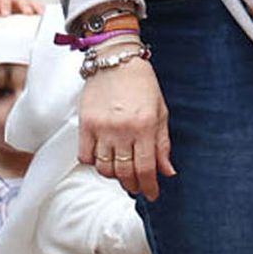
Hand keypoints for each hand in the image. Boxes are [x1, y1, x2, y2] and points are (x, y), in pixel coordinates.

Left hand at [0, 0, 41, 22]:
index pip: (3, 3)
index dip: (5, 8)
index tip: (5, 15)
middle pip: (22, 2)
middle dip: (25, 8)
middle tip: (28, 13)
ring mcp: (25, 2)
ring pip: (33, 4)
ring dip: (37, 11)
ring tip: (41, 17)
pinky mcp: (33, 6)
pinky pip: (40, 9)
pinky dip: (44, 14)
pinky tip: (48, 19)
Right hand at [78, 58, 173, 200]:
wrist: (115, 59)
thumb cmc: (142, 84)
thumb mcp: (160, 112)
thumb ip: (163, 144)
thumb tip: (167, 172)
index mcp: (145, 127)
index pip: (146, 168)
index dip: (149, 186)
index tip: (152, 194)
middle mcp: (123, 130)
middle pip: (125, 172)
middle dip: (132, 184)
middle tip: (136, 185)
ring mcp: (102, 128)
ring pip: (104, 168)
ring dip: (113, 176)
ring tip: (120, 171)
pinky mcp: (85, 124)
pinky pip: (85, 156)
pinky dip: (93, 163)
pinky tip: (102, 158)